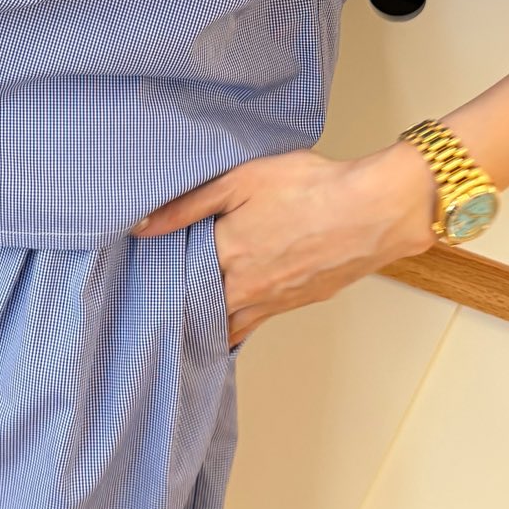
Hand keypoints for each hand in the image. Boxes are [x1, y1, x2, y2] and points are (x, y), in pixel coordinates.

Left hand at [129, 144, 438, 350]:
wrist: (374, 210)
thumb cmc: (312, 188)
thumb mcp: (242, 180)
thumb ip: (188, 205)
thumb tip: (142, 226)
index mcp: (225, 254)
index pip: (174, 278)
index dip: (153, 280)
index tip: (134, 282)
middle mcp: (244, 286)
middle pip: (196, 308)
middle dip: (173, 308)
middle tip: (148, 308)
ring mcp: (271, 301)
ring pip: (224, 325)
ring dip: (202, 324)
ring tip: (177, 322)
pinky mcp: (295, 303)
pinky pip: (253, 325)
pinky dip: (233, 329)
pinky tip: (223, 327)